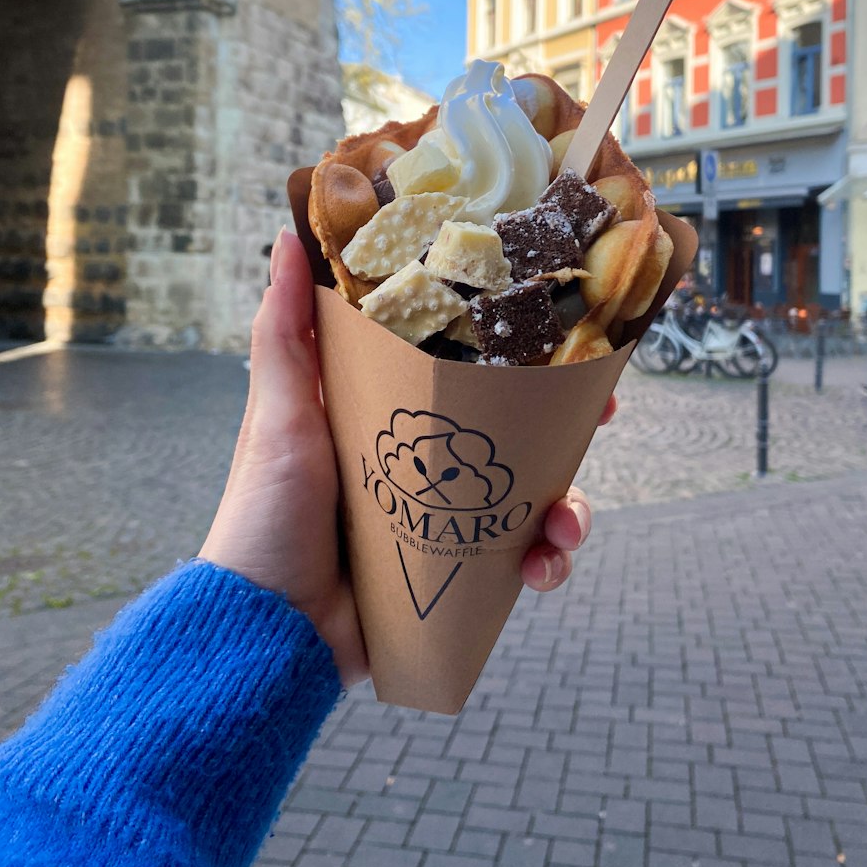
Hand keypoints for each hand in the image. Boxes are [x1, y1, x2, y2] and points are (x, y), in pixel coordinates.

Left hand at [199, 229, 613, 686]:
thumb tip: (285, 235)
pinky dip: (544, 565)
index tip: (561, 328)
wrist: (265, 632)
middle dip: (570, 426)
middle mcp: (429, 464)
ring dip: (569, 508)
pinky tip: (538, 572)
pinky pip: (520, 564)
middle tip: (604, 416)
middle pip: (519, 431)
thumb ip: (283, 332)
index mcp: (392, 416)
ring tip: (564, 525)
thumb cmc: (263, 516)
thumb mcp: (277, 415)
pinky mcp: (457, 574)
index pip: (469, 370)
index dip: (518, 350)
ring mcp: (449, 521)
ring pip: (534, 499)